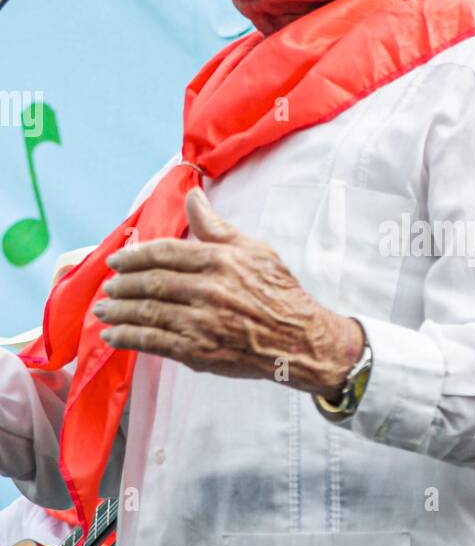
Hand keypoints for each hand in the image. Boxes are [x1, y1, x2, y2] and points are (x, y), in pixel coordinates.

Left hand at [94, 187, 363, 396]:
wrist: (299, 339)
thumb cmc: (278, 292)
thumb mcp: (254, 250)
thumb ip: (216, 226)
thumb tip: (192, 195)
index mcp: (220, 261)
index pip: (165, 253)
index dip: (135, 256)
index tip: (117, 260)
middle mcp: (208, 290)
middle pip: (151, 283)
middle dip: (122, 284)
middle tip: (107, 284)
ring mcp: (202, 323)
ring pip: (148, 312)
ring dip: (119, 310)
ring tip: (103, 309)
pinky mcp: (199, 351)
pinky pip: (154, 342)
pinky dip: (129, 338)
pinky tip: (113, 335)